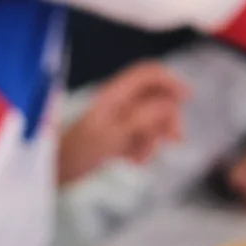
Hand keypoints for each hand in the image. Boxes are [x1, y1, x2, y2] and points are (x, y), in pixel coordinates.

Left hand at [57, 60, 186, 184]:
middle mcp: (117, 103)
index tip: (187, 97)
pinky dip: (141, 149)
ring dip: (152, 139)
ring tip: (138, 156)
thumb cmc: (80, 150)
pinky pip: (140, 139)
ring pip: (151, 122)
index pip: (148, 73)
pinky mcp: (116, 138)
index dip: (170, 80)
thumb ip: (144, 115)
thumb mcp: (116, 132)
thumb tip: (171, 104)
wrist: (57, 172)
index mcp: (115, 94)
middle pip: (156, 100)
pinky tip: (130, 160)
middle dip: (166, 119)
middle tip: (173, 140)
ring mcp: (117, 121)